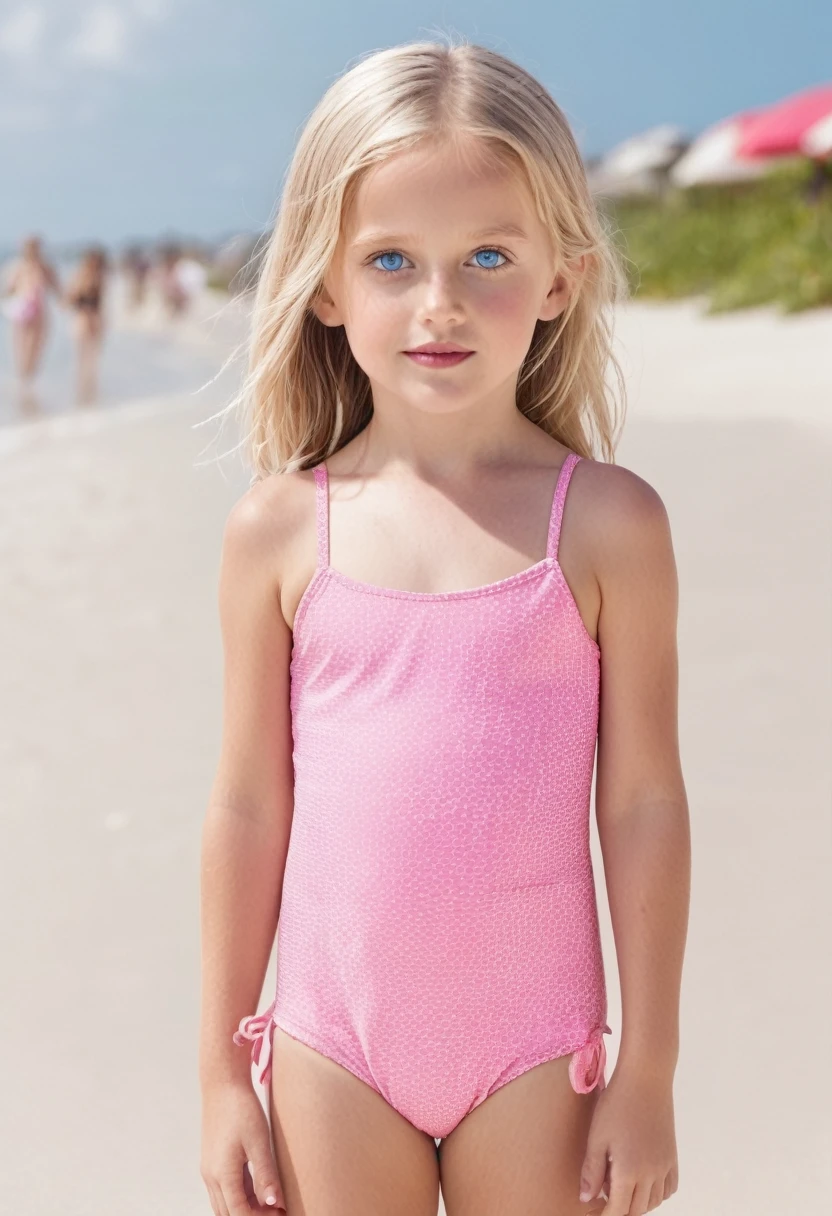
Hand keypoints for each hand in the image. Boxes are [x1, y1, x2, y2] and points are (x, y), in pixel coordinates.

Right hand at [201, 1079, 285, 1213]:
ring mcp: (209, 1169)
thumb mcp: (259, 1141)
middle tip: (276, 1210)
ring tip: (270, 1202)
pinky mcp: (212, 1161)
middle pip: (229, 1213)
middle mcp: (211, 1176)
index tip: (280, 1213)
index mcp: (222, 1174)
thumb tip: (274, 1203)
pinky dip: (239, 1196)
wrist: (223, 1084)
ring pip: (224, 1203)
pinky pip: (223, 1189)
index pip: (239, 1213)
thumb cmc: (241, 1108)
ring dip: (244, 1208)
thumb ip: (265, 1175)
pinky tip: (257, 1189)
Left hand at [579, 1072, 678, 1213]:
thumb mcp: (597, 1137)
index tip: (592, 1212)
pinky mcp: (672, 1156)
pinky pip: (669, 1188)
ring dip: (637, 1204)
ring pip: (654, 1202)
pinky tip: (643, 1183)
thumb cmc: (616, 1104)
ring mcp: (665, 1165)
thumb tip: (587, 1199)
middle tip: (602, 1200)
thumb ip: (592, 1171)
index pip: (618, 1210)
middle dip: (619, 1210)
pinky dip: (657, 1194)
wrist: (645, 1079)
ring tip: (619, 1189)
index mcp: (629, 1172)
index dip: (604, 1215)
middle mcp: (651, 1174)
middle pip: (636, 1210)